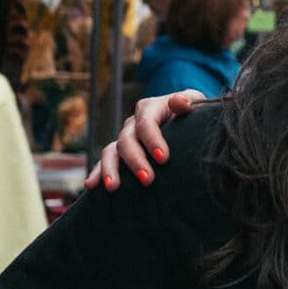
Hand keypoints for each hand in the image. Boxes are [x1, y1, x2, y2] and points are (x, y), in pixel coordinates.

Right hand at [82, 90, 204, 191]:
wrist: (189, 123)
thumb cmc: (195, 114)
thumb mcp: (196, 104)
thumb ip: (188, 103)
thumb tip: (179, 101)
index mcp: (151, 107)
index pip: (146, 122)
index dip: (152, 139)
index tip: (163, 158)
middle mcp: (134, 123)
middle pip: (127, 140)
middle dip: (135, 160)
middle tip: (147, 179)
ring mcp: (125, 138)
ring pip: (111, 151)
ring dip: (110, 169)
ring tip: (113, 187)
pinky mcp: (121, 153)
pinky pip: (105, 162)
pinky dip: (97, 172)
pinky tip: (91, 185)